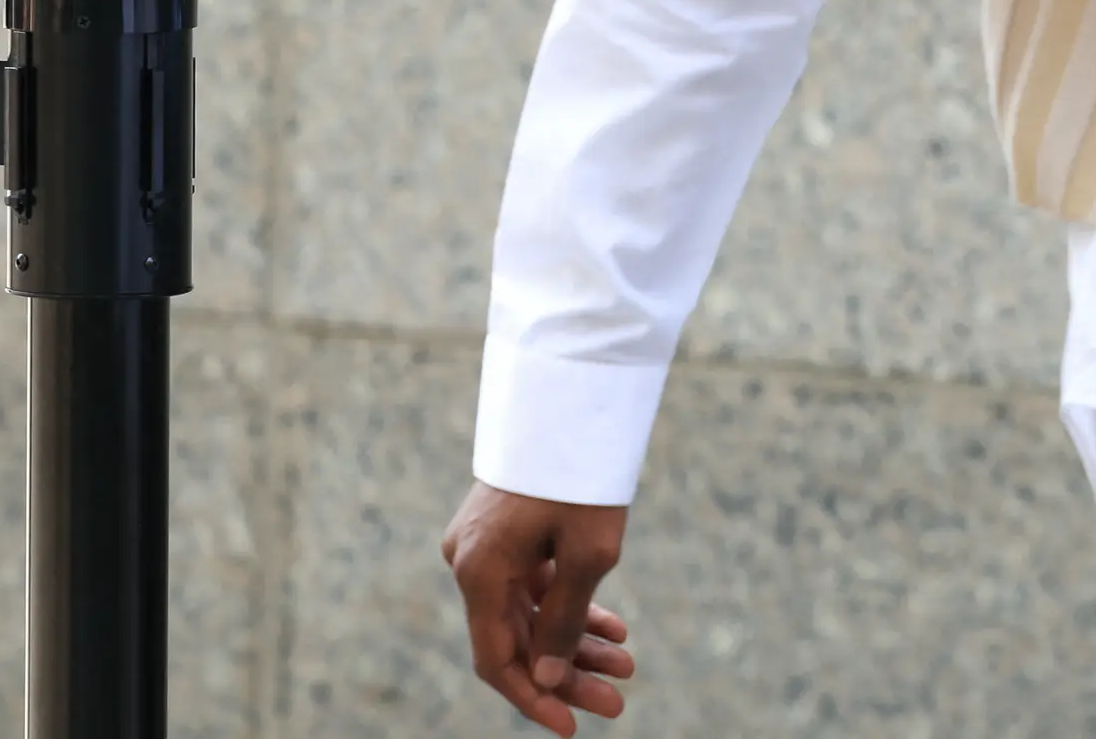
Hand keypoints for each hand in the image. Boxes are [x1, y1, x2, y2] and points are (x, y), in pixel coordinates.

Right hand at [443, 483, 639, 729]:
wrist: (575, 391)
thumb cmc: (584, 471)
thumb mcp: (589, 552)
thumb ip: (565, 622)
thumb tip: (549, 680)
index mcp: (478, 571)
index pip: (499, 659)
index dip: (534, 698)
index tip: (571, 728)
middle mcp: (470, 560)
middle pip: (518, 637)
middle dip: (568, 673)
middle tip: (617, 699)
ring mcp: (485, 543)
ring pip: (530, 610)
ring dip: (576, 640)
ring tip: (625, 665)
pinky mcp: (505, 528)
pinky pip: (534, 581)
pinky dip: (570, 604)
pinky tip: (613, 627)